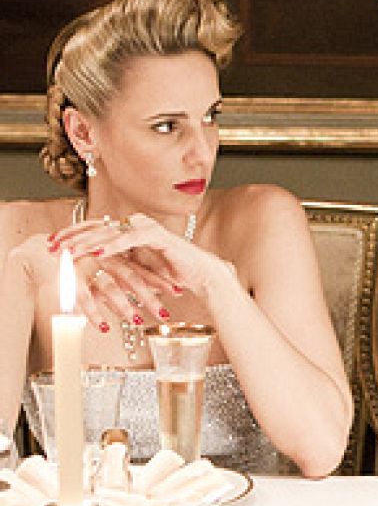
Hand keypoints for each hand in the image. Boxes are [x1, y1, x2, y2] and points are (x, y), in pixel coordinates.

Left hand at [49, 214, 227, 326]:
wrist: (199, 276)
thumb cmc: (168, 276)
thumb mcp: (134, 273)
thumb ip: (114, 269)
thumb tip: (87, 280)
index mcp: (127, 231)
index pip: (94, 229)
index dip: (71, 235)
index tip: (51, 243)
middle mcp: (135, 225)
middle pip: (97, 227)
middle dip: (72, 237)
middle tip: (52, 245)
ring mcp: (146, 228)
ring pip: (111, 232)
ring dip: (88, 242)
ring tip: (70, 251)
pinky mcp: (158, 235)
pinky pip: (131, 239)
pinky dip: (114, 245)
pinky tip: (98, 251)